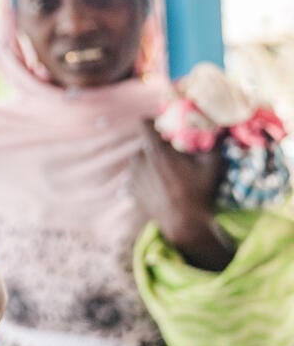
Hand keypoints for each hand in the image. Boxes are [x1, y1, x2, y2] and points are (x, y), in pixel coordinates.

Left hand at [131, 122, 231, 270]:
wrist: (183, 222)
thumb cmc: (198, 192)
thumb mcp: (211, 165)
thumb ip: (212, 143)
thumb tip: (216, 128)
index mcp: (155, 151)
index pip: (143, 123)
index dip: (154, 122)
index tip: (166, 128)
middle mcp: (138, 160)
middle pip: (146, 144)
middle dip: (158, 146)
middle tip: (174, 156)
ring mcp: (132, 175)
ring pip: (140, 159)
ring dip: (151, 162)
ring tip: (169, 174)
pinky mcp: (130, 188)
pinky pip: (137, 175)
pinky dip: (146, 176)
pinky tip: (161, 186)